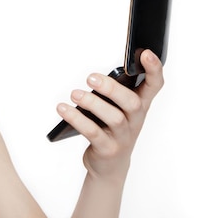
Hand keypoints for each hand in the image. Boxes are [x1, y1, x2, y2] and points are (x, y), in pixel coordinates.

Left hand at [57, 49, 163, 179]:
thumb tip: (94, 73)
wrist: (109, 165)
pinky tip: (63, 109)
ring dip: (92, 103)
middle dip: (112, 88)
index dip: (154, 69)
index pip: (154, 85)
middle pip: (132, 102)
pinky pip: (93, 132)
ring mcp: (123, 136)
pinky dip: (77, 119)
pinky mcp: (108, 149)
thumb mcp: (117, 108)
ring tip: (74, 94)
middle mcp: (135, 120)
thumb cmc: (112, 128)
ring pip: (113, 118)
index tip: (144, 53)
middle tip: (90, 77)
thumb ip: (113, 91)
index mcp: (140, 105)